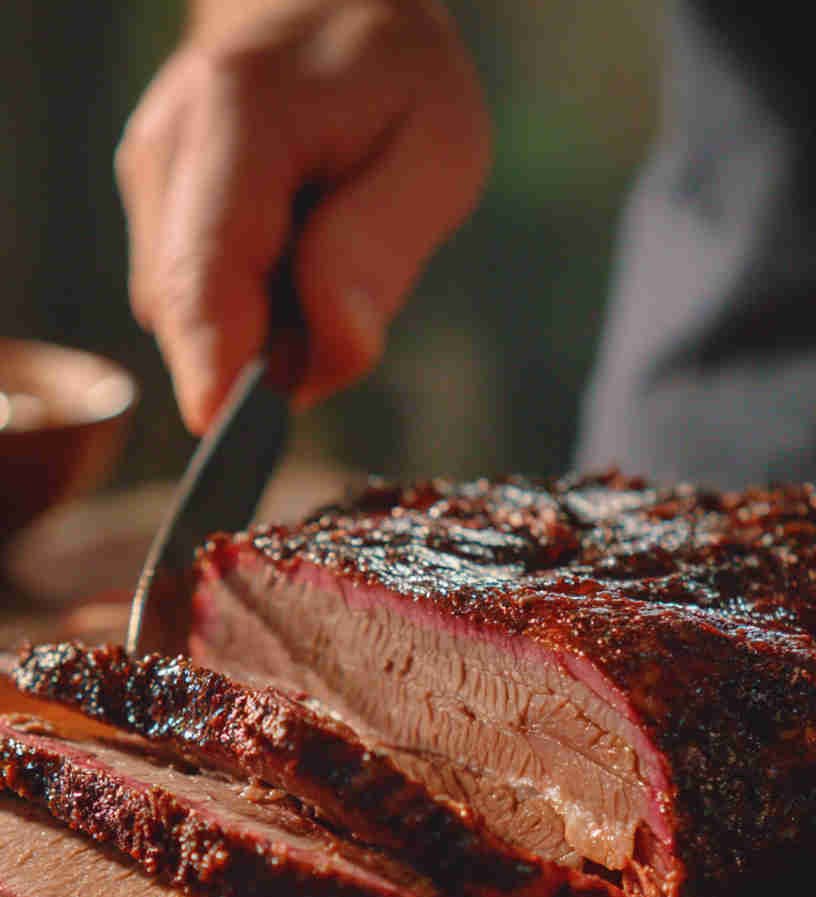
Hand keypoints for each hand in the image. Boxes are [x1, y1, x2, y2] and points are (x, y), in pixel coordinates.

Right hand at [115, 0, 490, 432]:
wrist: (320, 8)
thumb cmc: (392, 77)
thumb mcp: (436, 148)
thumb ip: (379, 249)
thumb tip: (332, 348)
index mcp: (238, 122)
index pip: (204, 270)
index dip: (212, 365)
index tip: (225, 433)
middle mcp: (169, 154)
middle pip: (190, 313)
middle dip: (260, 353)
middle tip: (342, 310)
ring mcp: (150, 183)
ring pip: (191, 317)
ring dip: (259, 326)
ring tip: (322, 254)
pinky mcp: (153, 213)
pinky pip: (196, 302)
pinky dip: (248, 308)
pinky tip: (288, 257)